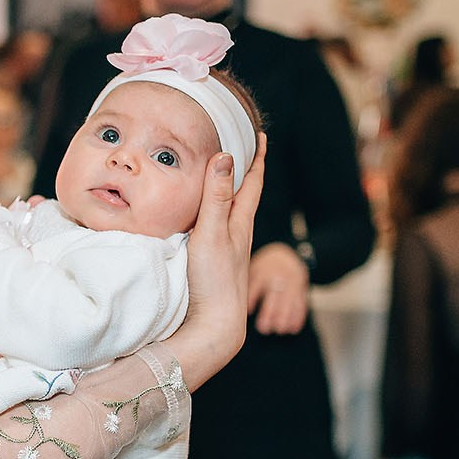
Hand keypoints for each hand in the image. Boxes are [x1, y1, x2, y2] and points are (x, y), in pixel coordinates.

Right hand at [167, 135, 266, 390]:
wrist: (215, 325)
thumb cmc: (215, 280)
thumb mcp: (212, 233)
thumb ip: (216, 197)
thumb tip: (225, 156)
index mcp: (241, 223)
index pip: (252, 182)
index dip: (256, 157)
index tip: (259, 133)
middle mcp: (238, 234)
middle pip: (243, 194)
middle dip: (242, 169)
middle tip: (236, 145)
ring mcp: (228, 250)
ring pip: (230, 212)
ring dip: (226, 191)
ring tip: (217, 175)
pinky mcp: (215, 263)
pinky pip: (216, 228)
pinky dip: (212, 213)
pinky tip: (200, 217)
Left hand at [247, 242, 310, 335]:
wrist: (286, 256)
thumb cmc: (261, 269)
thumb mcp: (251, 270)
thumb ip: (241, 284)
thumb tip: (223, 304)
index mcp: (262, 271)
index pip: (257, 285)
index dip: (253, 298)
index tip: (249, 312)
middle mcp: (278, 276)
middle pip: (275, 294)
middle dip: (270, 312)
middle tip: (263, 329)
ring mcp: (291, 282)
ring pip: (290, 300)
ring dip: (286, 317)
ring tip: (279, 330)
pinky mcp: (301, 289)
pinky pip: (301, 303)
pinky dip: (298, 317)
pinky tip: (292, 329)